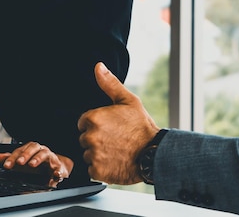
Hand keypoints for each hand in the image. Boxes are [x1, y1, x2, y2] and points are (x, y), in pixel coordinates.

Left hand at [0, 142, 72, 187]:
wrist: (55, 168)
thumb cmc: (37, 164)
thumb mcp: (23, 162)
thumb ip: (11, 159)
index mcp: (32, 149)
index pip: (21, 150)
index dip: (13, 157)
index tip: (6, 165)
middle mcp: (41, 151)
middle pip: (33, 148)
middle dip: (25, 155)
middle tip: (19, 162)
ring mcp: (51, 158)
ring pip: (45, 154)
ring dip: (38, 158)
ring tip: (32, 164)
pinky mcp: (58, 167)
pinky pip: (59, 168)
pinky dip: (58, 171)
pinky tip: (55, 175)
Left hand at [78, 62, 159, 184]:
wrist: (154, 153)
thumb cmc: (141, 127)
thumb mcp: (128, 100)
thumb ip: (110, 84)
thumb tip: (98, 66)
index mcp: (94, 118)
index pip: (84, 122)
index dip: (96, 124)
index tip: (110, 128)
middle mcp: (90, 136)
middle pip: (84, 138)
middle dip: (96, 139)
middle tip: (115, 140)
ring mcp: (93, 155)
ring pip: (87, 154)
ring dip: (98, 154)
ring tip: (116, 151)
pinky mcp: (96, 171)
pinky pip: (91, 170)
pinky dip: (100, 168)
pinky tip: (114, 162)